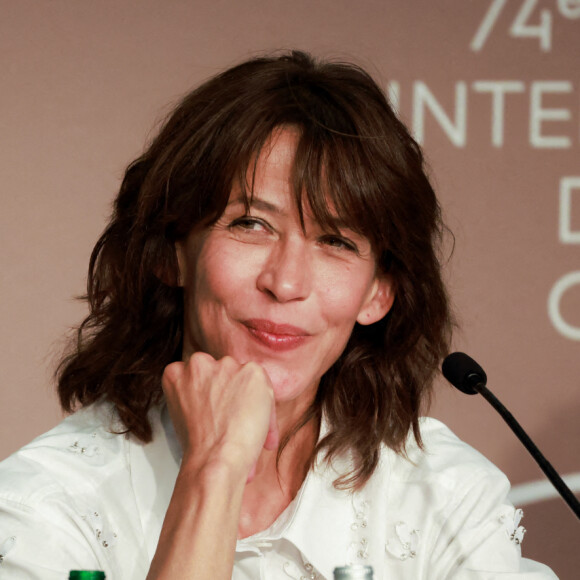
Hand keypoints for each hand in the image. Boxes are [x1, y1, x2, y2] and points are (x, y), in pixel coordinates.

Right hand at [162, 353, 278, 480]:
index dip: (212, 395)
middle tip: (233, 422)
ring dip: (249, 401)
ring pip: (244, 380)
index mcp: (176, 373)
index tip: (217, 412)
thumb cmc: (200, 446)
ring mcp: (225, 365)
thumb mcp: (184, 413)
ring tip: (246, 430)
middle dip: (230, 394)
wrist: (216, 458)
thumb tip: (219, 398)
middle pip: (222, 373)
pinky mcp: (251, 371)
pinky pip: (265, 389)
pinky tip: (259, 432)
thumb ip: (198, 395)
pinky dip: (267, 412)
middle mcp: (199, 362)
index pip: (199, 375)